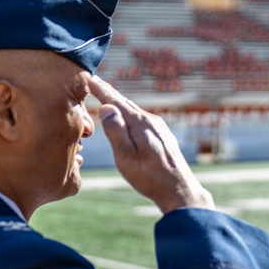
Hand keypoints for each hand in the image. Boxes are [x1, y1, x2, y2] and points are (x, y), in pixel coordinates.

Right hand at [88, 76, 213, 213]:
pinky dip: (131, 115)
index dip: (101, 90)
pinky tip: (130, 118)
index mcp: (140, 123)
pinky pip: (143, 120)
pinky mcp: (164, 137)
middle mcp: (151, 121)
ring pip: (136, 112)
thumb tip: (106, 107)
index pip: (116, 102)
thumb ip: (115, 131)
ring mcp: (160, 128)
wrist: (179, 190)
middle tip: (97, 82)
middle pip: (126, 103)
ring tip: (110, 97)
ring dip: (121, 104)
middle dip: (110, 93)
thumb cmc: (149, 177)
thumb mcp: (126, 157)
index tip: (90, 78)